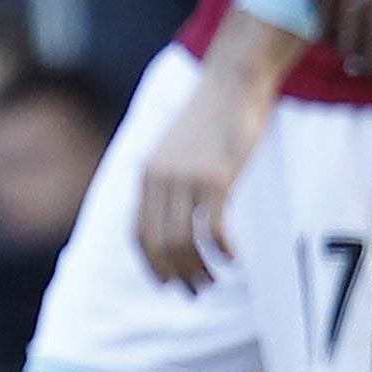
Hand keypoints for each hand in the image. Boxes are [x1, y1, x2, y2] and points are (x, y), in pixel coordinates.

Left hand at [135, 72, 269, 292]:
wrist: (232, 81)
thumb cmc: (210, 116)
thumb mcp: (177, 148)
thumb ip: (169, 179)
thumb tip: (172, 216)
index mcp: (148, 172)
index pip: (138, 233)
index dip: (151, 265)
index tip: (168, 284)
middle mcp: (161, 178)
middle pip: (160, 244)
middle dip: (177, 275)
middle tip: (197, 291)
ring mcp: (187, 177)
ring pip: (184, 242)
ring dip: (199, 269)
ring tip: (215, 279)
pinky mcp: (217, 176)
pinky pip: (213, 228)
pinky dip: (222, 250)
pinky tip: (234, 257)